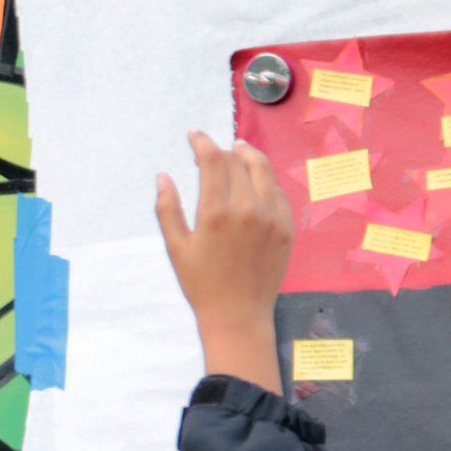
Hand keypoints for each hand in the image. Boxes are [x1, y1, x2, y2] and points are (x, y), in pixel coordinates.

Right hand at [155, 130, 294, 394]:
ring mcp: (273, 216)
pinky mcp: (287, 227)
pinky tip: (256, 182)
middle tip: (211, 149)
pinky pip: (278, 192)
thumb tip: (163, 176)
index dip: (202, 142)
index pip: (213, 160)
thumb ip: (168, 209)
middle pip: (238, 161)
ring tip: (239, 151)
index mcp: (217, 212)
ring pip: (263, 170)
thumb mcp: (176, 248)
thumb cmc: (201, 284)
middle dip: (222, 150)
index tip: (194, 135)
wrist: (238, 315)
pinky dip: (266, 181)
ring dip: (249, 156)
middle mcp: (249, 208)